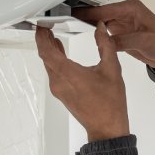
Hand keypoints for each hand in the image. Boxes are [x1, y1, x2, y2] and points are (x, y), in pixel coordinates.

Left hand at [36, 23, 129, 141]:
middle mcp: (59, 82)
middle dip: (45, 41)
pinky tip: (61, 54)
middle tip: (47, 27)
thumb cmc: (110, 104)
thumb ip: (105, 45)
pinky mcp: (62, 94)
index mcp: (69, 74)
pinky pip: (53, 73)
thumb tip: (101, 29)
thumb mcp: (112, 69)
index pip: (47, 51)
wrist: (106, 128)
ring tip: (53, 37)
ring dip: (50, 51)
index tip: (42, 26)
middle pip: (45, 57)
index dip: (41, 36)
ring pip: (49, 65)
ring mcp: (59, 89)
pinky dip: (55, 61)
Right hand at [74, 0, 154, 74]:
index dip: (88, 12)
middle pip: (100, 14)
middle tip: (66, 20)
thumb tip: (107, 41)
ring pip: (101, 24)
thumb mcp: (145, 41)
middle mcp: (126, 14)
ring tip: (70, 27)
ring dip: (89, 26)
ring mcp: (123, 24)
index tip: (73, 14)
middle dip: (84, 17)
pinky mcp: (123, 35)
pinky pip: (105, 34)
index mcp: (132, 8)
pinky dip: (97, 37)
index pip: (105, 9)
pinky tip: (87, 38)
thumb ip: (124, 40)